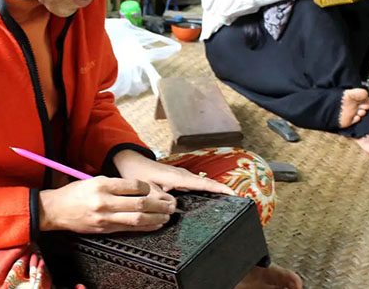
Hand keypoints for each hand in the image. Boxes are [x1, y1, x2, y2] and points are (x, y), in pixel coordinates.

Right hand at [39, 176, 174, 233]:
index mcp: (102, 185)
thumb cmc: (74, 193)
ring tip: (167, 216)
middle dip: (159, 205)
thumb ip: (114, 183)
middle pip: (139, 203)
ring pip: (137, 219)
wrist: (55, 210)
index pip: (132, 185)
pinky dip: (145, 227)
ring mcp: (105, 218)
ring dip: (156, 218)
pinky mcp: (104, 229)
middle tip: (170, 205)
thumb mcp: (92, 180)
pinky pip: (129, 229)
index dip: (148, 188)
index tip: (154, 189)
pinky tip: (155, 224)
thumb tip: (139, 187)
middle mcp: (104, 201)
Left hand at [113, 150, 234, 195]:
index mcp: (177, 177)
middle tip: (238, 202)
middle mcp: (182, 175)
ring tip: (229, 200)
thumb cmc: (137, 173)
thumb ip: (159, 198)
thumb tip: (174, 207)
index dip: (218, 189)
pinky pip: (195, 185)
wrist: (130, 160)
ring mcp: (181, 176)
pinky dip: (205, 189)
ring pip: (201, 184)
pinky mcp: (178, 179)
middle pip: (207, 183)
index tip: (233, 194)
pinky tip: (210, 198)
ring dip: (214, 190)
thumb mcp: (146, 188)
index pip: (202, 183)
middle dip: (222, 191)